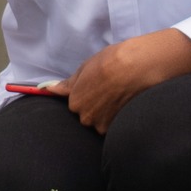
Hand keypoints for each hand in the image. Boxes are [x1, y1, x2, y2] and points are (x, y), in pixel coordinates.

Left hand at [39, 29, 190, 132]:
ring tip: (121, 96)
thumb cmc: (113, 61)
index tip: (98, 86)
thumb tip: (50, 89)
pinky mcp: (120, 129)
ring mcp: (104, 125)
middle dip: (97, 106)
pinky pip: (115, 126)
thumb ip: (68, 84)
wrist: (140, 67)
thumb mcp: (86, 67)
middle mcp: (86, 118)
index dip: (88, 94)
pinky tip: (128, 103)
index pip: (76, 104)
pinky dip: (120, 117)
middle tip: (111, 90)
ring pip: (102, 122)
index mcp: (75, 101)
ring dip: (109, 113)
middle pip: (88, 116)